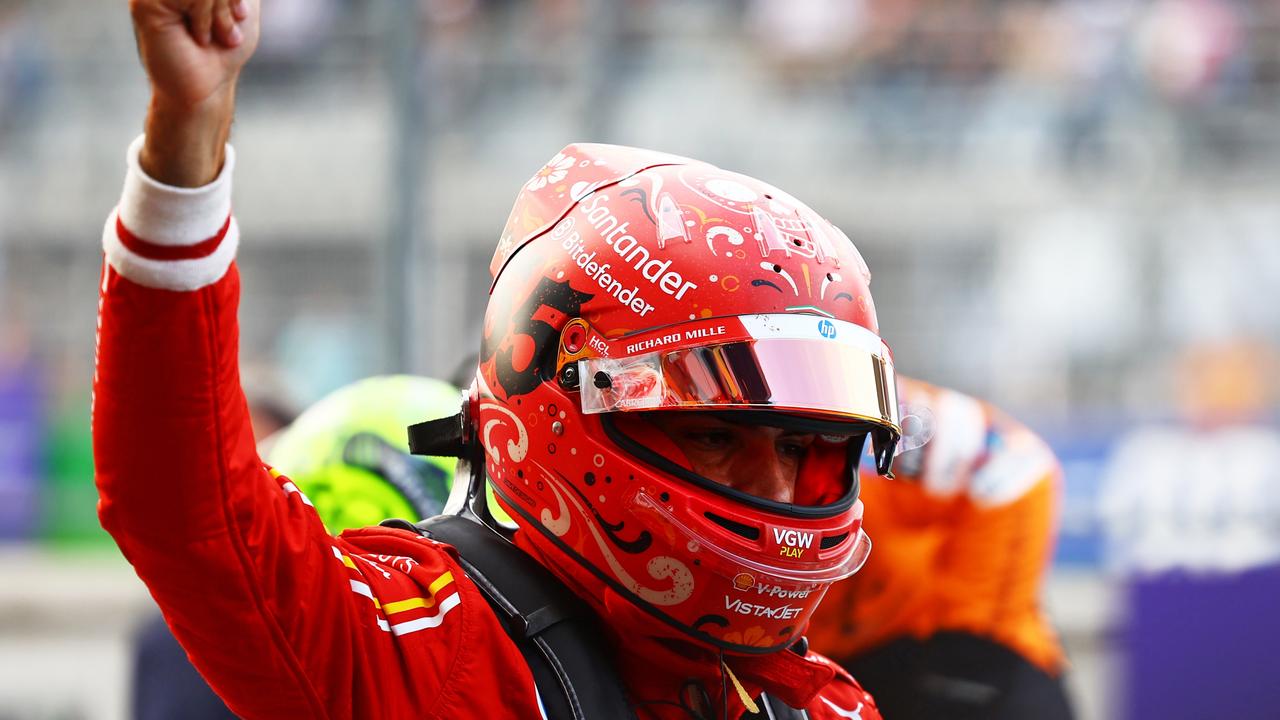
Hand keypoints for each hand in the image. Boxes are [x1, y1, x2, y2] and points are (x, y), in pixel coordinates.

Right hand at [129, 0, 259, 185]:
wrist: (204, 97)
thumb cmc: (225, 55)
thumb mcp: (245, 9)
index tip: (240, 21)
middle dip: (231, 4)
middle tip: (226, 34)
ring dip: (221, 13)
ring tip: (212, 39)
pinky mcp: (144, 5)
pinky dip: (207, 16)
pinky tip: (202, 38)